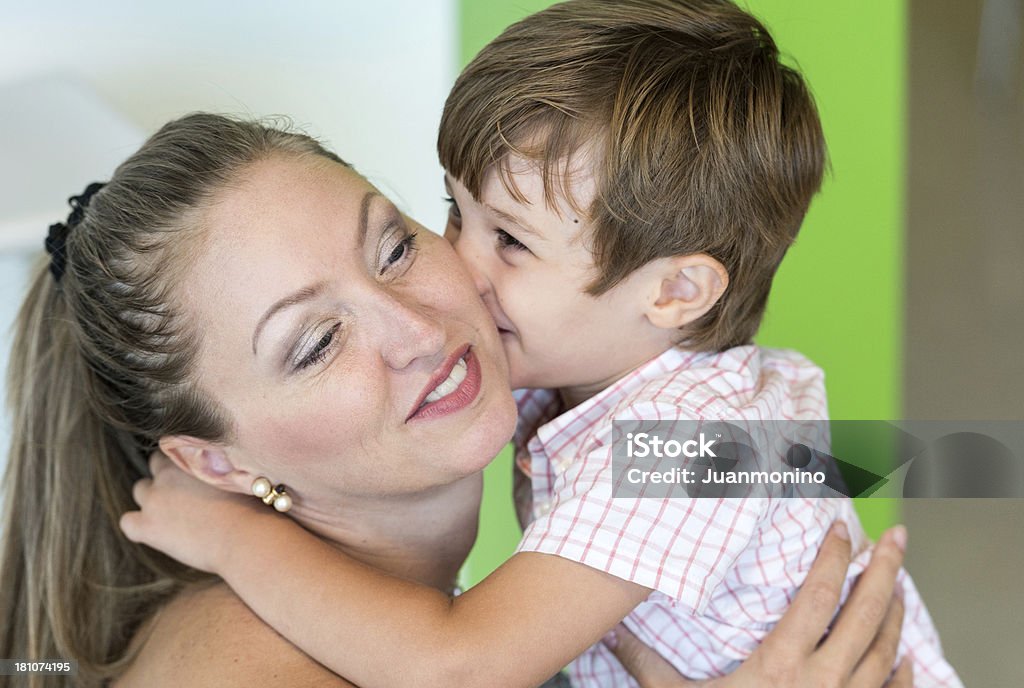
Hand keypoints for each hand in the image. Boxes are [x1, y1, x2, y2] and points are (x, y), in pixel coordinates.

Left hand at [120, 452, 264, 572]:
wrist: (248, 537)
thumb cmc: (257, 507)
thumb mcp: (243, 474)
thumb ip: (227, 465)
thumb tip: (231, 463)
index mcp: (192, 456)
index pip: (178, 448)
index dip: (187, 463)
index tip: (197, 476)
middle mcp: (168, 472)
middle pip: (155, 466)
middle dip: (166, 478)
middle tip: (187, 496)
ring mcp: (155, 499)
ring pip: (140, 490)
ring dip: (153, 500)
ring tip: (175, 516)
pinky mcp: (148, 527)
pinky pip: (128, 523)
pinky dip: (138, 527)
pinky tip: (157, 534)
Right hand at [606, 523, 912, 687]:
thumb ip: (644, 663)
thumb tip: (607, 630)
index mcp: (781, 667)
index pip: (817, 597)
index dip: (831, 557)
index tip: (838, 527)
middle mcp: (823, 682)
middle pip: (866, 614)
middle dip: (885, 570)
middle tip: (897, 536)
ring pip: (886, 651)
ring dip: (896, 613)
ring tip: (900, 582)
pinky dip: (905, 671)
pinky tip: (908, 656)